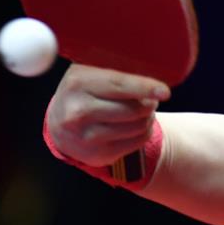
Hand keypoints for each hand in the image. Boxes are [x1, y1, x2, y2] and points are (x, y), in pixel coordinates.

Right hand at [46, 64, 169, 166]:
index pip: (120, 85)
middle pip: (133, 109)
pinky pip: (136, 142)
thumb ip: (117, 69)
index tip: (165, 91)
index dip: (146, 88)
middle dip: (149, 104)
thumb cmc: (84, 91)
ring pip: (137, 127)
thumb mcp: (91, 72)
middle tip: (149, 99)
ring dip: (148, 118)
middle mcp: (78, 112)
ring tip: (142, 111)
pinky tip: (136, 125)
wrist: (58, 123)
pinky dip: (144, 132)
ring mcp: (85, 137)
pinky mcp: (97, 155)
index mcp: (78, 83)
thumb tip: (154, 70)